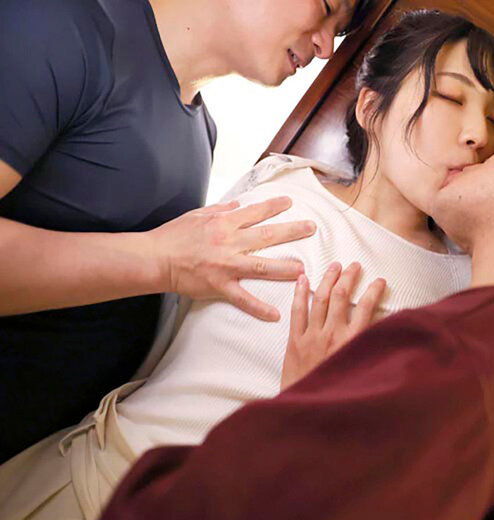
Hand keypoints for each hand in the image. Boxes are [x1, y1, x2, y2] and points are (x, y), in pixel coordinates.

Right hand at [147, 196, 315, 320]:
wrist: (154, 258)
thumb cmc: (173, 236)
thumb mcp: (197, 215)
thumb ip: (220, 211)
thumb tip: (237, 205)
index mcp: (224, 223)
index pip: (255, 212)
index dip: (273, 206)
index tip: (290, 203)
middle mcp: (229, 242)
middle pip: (267, 235)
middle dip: (292, 231)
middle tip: (311, 228)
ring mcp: (226, 265)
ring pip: (262, 266)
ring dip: (285, 267)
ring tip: (304, 269)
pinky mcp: (219, 285)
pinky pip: (242, 299)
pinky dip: (258, 308)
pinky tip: (274, 315)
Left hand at [281, 262, 385, 390]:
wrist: (308, 411)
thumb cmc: (337, 393)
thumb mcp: (362, 373)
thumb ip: (372, 351)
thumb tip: (388, 335)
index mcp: (352, 342)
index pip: (366, 307)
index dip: (374, 291)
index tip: (380, 281)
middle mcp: (332, 335)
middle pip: (340, 296)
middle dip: (349, 277)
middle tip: (354, 266)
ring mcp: (311, 336)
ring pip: (319, 298)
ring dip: (328, 278)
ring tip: (334, 266)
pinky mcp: (294, 341)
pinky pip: (296, 311)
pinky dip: (299, 293)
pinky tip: (303, 279)